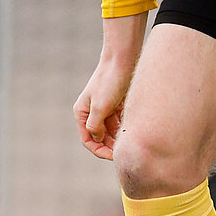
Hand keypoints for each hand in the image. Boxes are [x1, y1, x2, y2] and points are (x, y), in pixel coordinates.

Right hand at [75, 15, 145, 158]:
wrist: (123, 59)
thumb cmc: (110, 82)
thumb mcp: (101, 107)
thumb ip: (96, 127)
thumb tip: (96, 140)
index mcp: (82, 113)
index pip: (88, 140)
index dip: (100, 150)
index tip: (115, 156)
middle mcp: (91, 112)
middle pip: (100, 137)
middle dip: (112, 145)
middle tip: (126, 150)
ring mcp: (104, 108)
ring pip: (111, 131)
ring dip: (119, 137)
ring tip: (131, 138)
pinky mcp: (116, 104)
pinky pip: (119, 122)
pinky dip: (124, 127)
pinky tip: (134, 128)